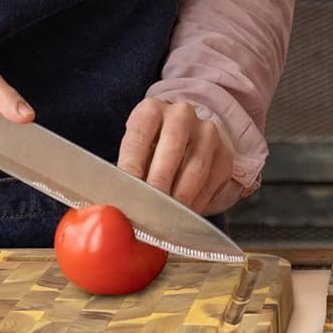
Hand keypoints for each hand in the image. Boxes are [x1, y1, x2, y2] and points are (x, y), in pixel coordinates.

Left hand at [117, 97, 236, 212]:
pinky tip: (182, 216)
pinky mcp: (225, 155)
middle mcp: (182, 115)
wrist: (183, 143)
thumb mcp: (132, 154)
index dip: (131, 169)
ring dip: (178, 200)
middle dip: (158, 186)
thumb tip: (107, 207)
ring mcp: (207, 133)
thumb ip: (123, 175)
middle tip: (147, 213)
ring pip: (195, 170)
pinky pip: (211, 184)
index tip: (125, 197)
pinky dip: (196, 205)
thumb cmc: (149, 152)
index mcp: (151, 110)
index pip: (139, 137)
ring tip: (164, 222)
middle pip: (171, 151)